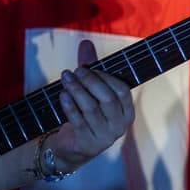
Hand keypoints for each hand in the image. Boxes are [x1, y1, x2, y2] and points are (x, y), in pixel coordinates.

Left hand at [51, 39, 134, 169]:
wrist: (72, 147)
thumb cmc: (84, 114)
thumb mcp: (89, 90)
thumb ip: (90, 67)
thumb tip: (85, 41)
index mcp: (126, 112)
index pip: (122, 90)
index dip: (104, 76)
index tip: (87, 67)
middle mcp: (120, 126)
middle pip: (107, 98)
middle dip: (89, 81)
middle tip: (74, 71)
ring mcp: (105, 137)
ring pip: (91, 108)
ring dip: (76, 89)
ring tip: (65, 77)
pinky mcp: (88, 144)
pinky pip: (78, 120)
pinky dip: (69, 105)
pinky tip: (62, 94)